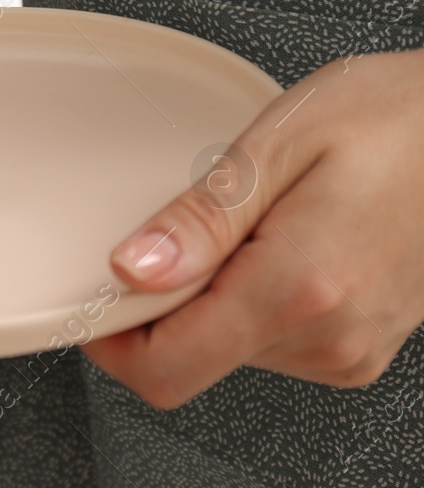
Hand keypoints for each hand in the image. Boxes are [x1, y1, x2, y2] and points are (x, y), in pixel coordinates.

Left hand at [82, 47, 423, 408]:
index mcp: (298, 288)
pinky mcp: (361, 345)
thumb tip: (131, 270)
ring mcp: (350, 349)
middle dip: (165, 298)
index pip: (165, 369)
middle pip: (191, 356)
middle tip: (192, 224)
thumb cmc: (396, 118)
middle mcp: (329, 336)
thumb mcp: (278, 144)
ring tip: (255, 222)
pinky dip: (251, 296)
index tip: (95, 290)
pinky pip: (271, 338)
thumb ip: (199, 219)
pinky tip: (279, 240)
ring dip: (213, 292)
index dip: (111, 337)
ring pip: (228, 347)